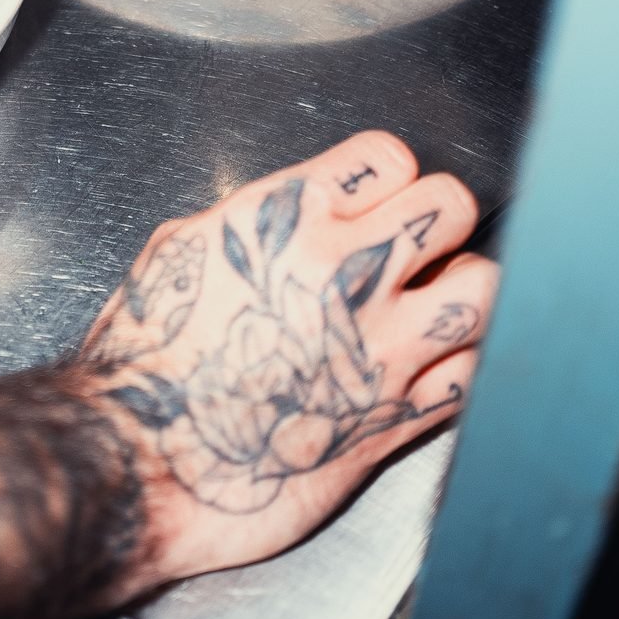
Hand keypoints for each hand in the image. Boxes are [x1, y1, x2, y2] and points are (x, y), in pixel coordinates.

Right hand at [76, 130, 494, 594]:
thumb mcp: (179, 254)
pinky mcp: (391, 417)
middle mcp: (341, 271)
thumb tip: (291, 215)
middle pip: (448, 208)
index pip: (389, 158)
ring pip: (483, 289)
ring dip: (468, 293)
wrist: (135, 461)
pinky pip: (471, 373)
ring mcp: (375, 345)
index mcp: (285, 218)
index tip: (379, 204)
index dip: (390, 180)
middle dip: (438, 226)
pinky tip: (434, 370)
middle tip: (418, 254)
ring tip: (440, 308)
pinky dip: (464, 366)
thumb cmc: (141, 365)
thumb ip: (251, 224)